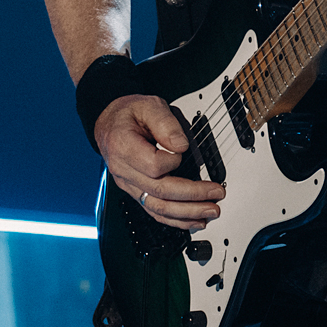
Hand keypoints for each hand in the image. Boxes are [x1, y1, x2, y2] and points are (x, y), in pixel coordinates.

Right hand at [94, 94, 225, 230]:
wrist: (110, 123)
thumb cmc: (129, 113)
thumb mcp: (148, 106)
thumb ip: (165, 123)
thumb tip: (181, 146)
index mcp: (124, 147)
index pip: (153, 166)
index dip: (173, 161)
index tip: (183, 149)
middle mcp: (124, 171)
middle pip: (159, 192)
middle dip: (191, 197)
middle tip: (216, 195)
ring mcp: (129, 185)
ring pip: (157, 207)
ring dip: (186, 213)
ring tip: (210, 213)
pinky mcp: (136, 191)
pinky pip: (154, 210)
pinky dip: (174, 219)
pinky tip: (192, 221)